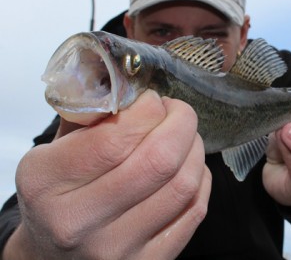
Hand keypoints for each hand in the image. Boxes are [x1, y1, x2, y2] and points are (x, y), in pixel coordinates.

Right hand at [4, 90, 210, 259]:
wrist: (51, 256)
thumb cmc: (57, 195)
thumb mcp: (54, 150)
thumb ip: (90, 117)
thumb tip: (136, 88)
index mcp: (48, 184)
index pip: (116, 138)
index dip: (148, 109)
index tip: (152, 100)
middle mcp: (81, 222)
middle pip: (159, 161)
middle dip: (181, 122)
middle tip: (178, 111)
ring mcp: (119, 249)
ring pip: (184, 184)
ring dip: (194, 149)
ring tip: (184, 137)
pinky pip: (195, 210)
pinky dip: (200, 178)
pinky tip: (188, 167)